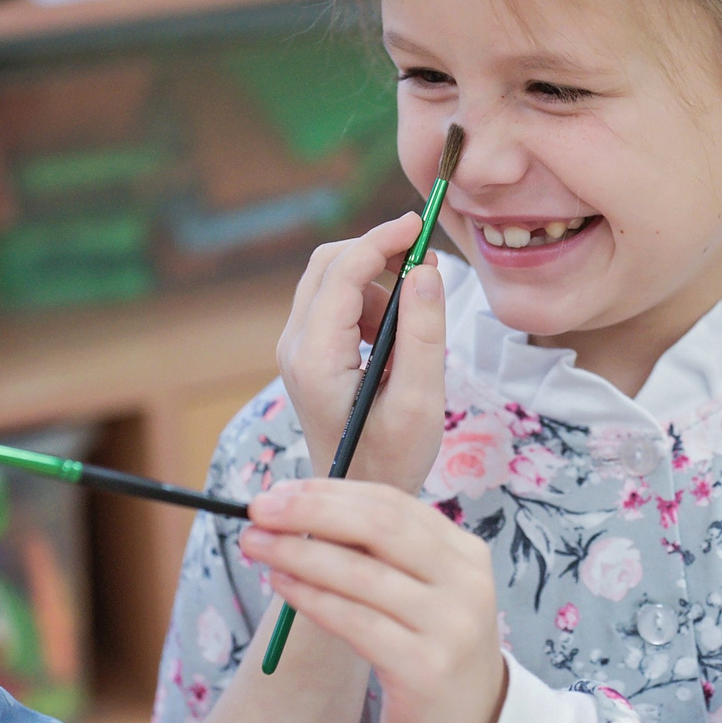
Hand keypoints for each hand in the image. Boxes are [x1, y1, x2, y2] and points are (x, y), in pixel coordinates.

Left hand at [241, 479, 504, 722]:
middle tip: (260, 510)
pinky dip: (311, 598)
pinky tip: (282, 585)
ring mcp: (450, 626)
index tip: (279, 491)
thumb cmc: (429, 653)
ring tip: (258, 545)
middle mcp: (465, 584)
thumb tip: (299, 512)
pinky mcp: (425, 669)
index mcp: (465, 554)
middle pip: (380, 527)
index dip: (331, 492)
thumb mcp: (421, 595)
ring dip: (299, 553)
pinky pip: (354, 622)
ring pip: (360, 574)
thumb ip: (380, 557)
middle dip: (312, 512)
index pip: (393, 504)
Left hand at [275, 217, 447, 494]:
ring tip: (412, 332)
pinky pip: (335, 306)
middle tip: (426, 264)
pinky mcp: (307, 354)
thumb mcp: (420, 400)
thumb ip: (424, 333)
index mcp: (316, 355)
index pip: (344, 270)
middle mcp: (295, 345)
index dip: (383, 240)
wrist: (356, 496)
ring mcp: (296, 349)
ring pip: (331, 281)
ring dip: (377, 287)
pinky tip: (394, 343)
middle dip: (377, 254)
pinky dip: (369, 306)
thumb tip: (426, 270)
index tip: (422, 226)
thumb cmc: (391, 458)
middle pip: (328, 264)